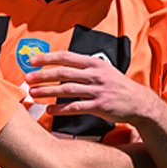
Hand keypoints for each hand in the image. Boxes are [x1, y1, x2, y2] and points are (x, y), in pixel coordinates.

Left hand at [25, 50, 157, 124]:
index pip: (66, 57)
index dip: (47, 58)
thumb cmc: (118, 87)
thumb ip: (85, 68)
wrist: (139, 102)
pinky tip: (49, 111)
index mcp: (94, 63)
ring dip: (47, 91)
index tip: (32, 60)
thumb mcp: (104, 70)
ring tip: (33, 93)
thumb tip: (62, 67)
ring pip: (66, 89)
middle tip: (27, 78)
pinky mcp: (99, 105)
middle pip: (63, 72)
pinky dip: (60, 109)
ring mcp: (97, 90)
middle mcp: (95, 75)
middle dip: (42, 75)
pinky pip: (75, 107)